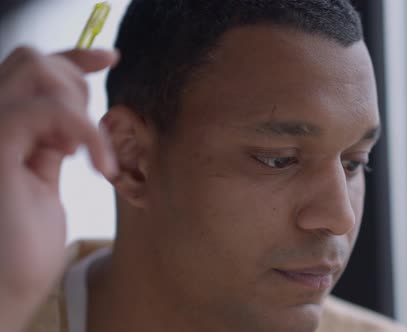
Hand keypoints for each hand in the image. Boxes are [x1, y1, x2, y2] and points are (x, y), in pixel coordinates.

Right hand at [0, 46, 117, 330]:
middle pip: (30, 59)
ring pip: (35, 70)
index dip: (71, 57)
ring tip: (83, 155)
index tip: (111, 58)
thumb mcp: (40, 179)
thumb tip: (70, 109)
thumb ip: (48, 140)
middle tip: (91, 135)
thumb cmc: (21, 248)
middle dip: (75, 82)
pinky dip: (87, 134)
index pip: (26, 70)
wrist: (6, 294)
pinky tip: (102, 168)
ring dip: (76, 107)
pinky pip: (49, 110)